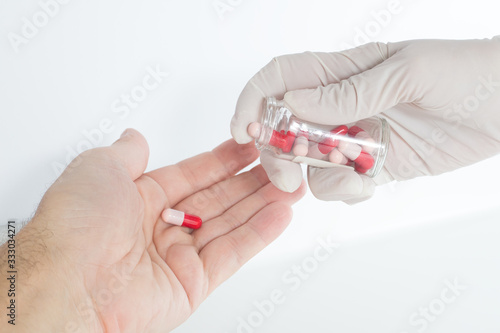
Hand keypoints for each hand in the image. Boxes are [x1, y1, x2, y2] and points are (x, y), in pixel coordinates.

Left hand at [0, 129, 304, 331]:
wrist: (69, 284)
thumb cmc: (76, 224)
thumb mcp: (98, 168)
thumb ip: (126, 153)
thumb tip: (136, 138)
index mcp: (139, 200)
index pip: (192, 175)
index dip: (222, 160)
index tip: (249, 147)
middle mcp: (160, 227)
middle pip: (217, 199)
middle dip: (251, 181)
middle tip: (280, 165)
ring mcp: (178, 257)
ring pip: (230, 225)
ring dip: (263, 204)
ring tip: (292, 185)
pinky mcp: (192, 285)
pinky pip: (232, 254)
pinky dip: (259, 234)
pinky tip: (280, 214)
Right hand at [231, 38, 499, 202]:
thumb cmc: (464, 73)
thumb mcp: (407, 72)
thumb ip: (349, 90)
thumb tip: (292, 100)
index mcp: (343, 70)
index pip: (280, 78)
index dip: (252, 101)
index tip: (242, 133)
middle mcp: (340, 104)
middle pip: (283, 127)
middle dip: (278, 153)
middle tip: (288, 176)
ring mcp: (353, 136)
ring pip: (308, 162)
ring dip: (318, 177)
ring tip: (355, 175)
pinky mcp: (371, 164)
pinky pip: (339, 182)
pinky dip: (347, 190)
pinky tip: (370, 183)